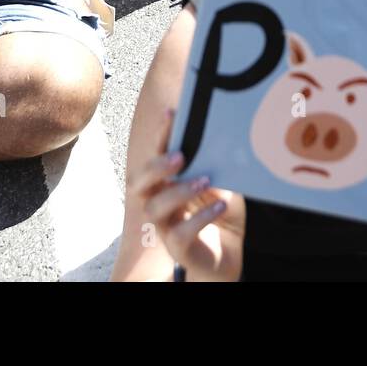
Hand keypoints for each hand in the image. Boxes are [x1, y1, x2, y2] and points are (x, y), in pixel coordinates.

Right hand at [134, 109, 243, 281]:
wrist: (228, 252)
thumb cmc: (219, 211)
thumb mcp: (222, 183)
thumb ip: (216, 166)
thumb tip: (221, 140)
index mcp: (165, 182)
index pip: (155, 155)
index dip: (160, 135)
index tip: (173, 114)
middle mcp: (158, 202)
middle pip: (138, 183)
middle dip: (155, 167)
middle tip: (180, 156)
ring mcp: (165, 227)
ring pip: (153, 208)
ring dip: (178, 191)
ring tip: (204, 181)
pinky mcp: (178, 249)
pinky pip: (179, 234)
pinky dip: (199, 218)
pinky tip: (219, 206)